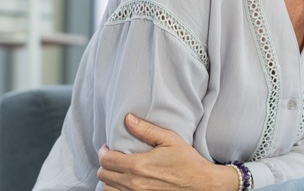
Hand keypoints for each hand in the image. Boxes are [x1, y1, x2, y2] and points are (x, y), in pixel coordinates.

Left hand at [97, 113, 238, 190]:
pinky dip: (116, 189)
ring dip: (108, 179)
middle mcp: (133, 183)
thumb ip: (146, 129)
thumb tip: (128, 118)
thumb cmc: (187, 161)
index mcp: (138, 165)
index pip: (106, 160)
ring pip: (106, 189)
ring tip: (117, 170)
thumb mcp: (169, 139)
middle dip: (105, 163)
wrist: (200, 184)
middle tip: (112, 156)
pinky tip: (124, 181)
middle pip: (102, 175)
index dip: (103, 151)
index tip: (108, 147)